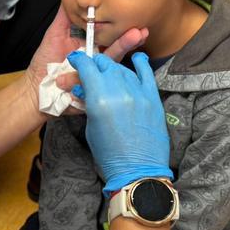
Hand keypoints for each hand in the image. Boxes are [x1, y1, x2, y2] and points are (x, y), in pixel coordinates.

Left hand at [24, 8, 148, 97]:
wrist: (35, 89)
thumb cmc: (45, 63)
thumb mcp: (54, 35)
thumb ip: (64, 17)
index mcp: (92, 49)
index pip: (112, 39)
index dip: (124, 33)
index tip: (137, 24)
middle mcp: (97, 63)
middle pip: (116, 53)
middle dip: (127, 43)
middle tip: (140, 33)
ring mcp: (96, 79)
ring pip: (107, 71)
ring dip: (109, 62)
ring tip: (114, 52)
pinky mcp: (91, 94)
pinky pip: (95, 87)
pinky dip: (88, 81)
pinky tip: (76, 77)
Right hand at [67, 51, 172, 194]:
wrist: (138, 171)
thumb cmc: (109, 155)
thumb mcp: (91, 127)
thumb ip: (88, 104)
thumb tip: (84, 89)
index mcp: (99, 99)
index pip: (86, 67)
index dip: (79, 61)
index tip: (76, 61)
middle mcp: (119, 90)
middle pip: (104, 64)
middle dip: (95, 65)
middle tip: (90, 71)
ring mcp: (138, 93)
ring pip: (123, 68)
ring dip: (112, 69)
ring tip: (107, 74)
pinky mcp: (153, 98)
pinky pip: (146, 73)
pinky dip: (140, 64)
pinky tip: (137, 59)